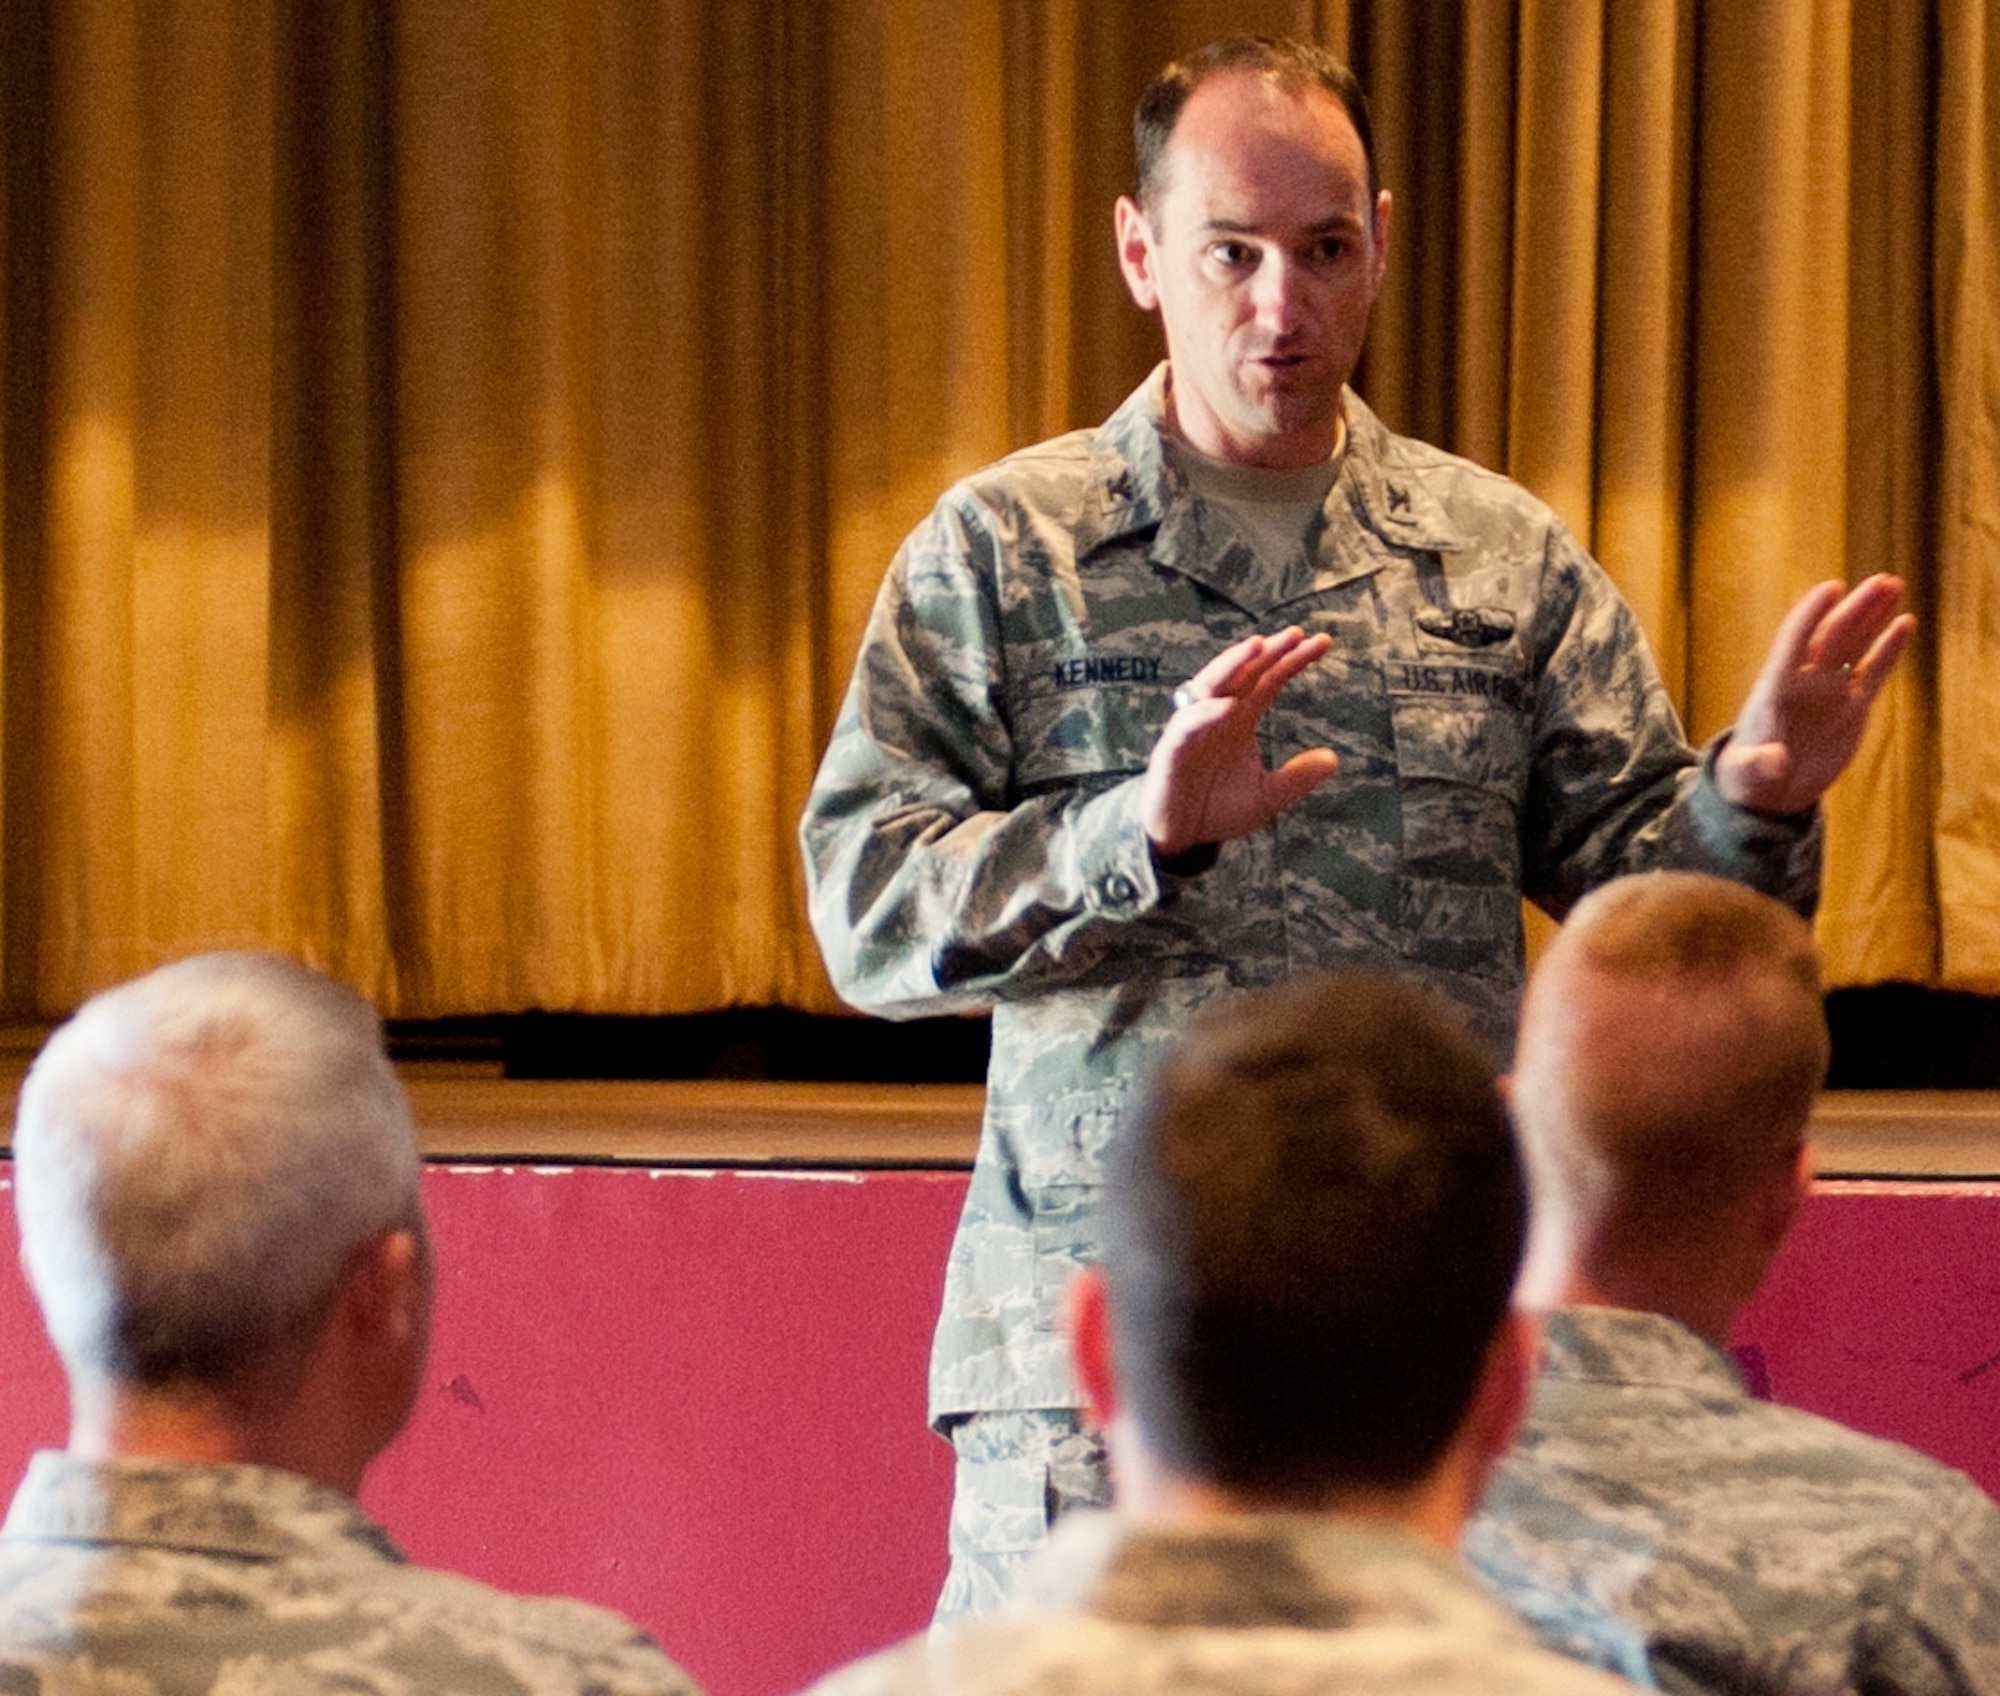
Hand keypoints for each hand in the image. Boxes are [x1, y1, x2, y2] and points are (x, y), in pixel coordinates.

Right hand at [1141, 627, 1338, 858]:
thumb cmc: (1217, 809)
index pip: (1269, 679)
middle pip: (1243, 672)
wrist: (1180, 836)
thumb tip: (1334, 759)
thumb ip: (1296, 778)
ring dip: (1233, 663)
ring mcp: (1194, 729)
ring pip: (1211, 685)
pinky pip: (1187, 726)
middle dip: (1267, 651)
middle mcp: (1217, 715)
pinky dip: (1206, 713)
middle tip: (1295, 633)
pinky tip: (1228, 705)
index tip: (1323, 642)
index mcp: (1240, 719)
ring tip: (1257, 645)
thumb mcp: (1265, 796)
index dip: (1293, 659)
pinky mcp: (1173, 750)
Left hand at [1713, 574, 1915, 815]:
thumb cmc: (1749, 777)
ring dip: (1871, 615)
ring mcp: (1830, 690)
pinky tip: (1905, 623)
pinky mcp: (1851, 704)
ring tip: (1893, 585)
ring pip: (1854, 644)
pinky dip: (1889, 648)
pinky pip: (1873, 670)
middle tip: (1882, 581)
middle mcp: (1804, 681)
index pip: (1793, 641)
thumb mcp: (1746, 774)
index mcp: (1776, 688)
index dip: (1811, 614)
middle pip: (1831, 635)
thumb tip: (1773, 761)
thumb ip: (1757, 765)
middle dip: (1855, 608)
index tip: (1831, 588)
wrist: (1769, 787)